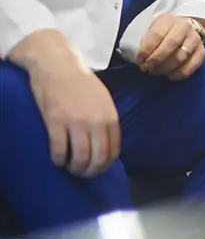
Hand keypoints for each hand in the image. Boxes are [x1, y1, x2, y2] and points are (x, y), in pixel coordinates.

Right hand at [8, 30, 119, 177]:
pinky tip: (57, 159)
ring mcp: (76, 123)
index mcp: (110, 116)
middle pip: (98, 158)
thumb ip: (106, 120)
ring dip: (74, 168)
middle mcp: (96, 122)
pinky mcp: (56, 122)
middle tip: (82, 173)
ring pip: (79, 159)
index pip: (113, 151)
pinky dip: (58, 160)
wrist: (59, 65)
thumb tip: (105, 143)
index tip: (96, 168)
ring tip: (69, 167)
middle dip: (90, 171)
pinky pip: (59, 151)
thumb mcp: (103, 100)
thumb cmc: (81, 82)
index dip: (104, 165)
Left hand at [136, 14, 204, 79]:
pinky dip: (178, 74)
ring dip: (165, 68)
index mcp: (169, 20)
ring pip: (180, 57)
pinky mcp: (202, 52)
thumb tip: (142, 59)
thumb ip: (147, 41)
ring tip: (156, 71)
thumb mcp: (153, 29)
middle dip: (156, 59)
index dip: (146, 49)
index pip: (157, 34)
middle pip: (170, 45)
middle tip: (146, 68)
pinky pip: (191, 67)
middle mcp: (185, 27)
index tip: (139, 60)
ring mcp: (196, 39)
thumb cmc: (165, 32)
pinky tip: (169, 75)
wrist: (186, 29)